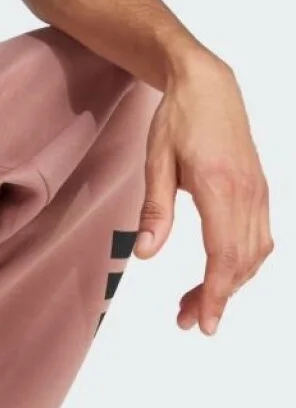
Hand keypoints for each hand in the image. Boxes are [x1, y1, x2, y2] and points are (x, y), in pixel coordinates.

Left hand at [134, 55, 273, 334]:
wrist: (208, 85)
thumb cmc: (178, 119)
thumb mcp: (156, 161)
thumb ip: (155, 210)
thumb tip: (145, 254)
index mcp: (219, 187)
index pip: (224, 255)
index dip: (215, 294)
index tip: (203, 322)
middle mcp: (247, 194)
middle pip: (240, 263)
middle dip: (216, 297)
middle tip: (186, 319)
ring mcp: (259, 193)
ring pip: (254, 255)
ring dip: (230, 283)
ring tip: (196, 300)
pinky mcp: (261, 191)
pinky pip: (260, 238)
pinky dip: (243, 262)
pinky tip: (222, 271)